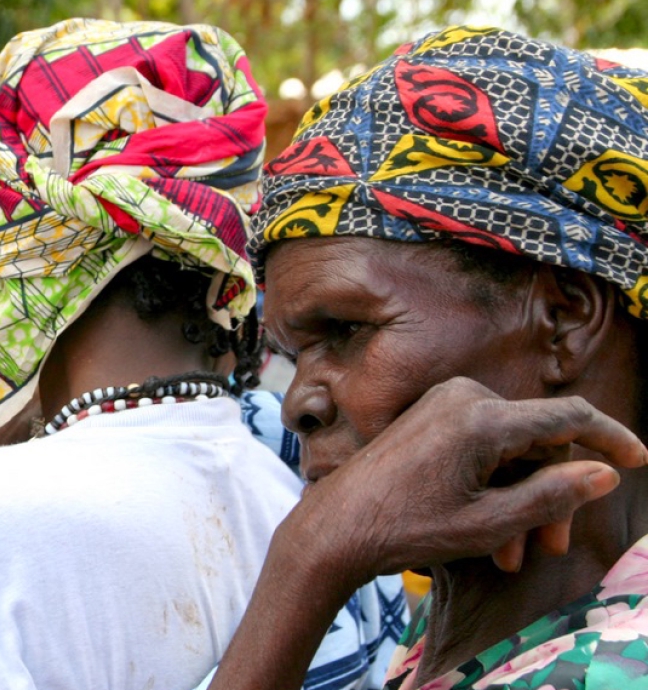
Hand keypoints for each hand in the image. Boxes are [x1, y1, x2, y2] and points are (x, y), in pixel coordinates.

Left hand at [292, 377, 647, 586]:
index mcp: (482, 418)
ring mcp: (442, 404)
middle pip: (538, 441)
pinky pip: (481, 446)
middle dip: (550, 497)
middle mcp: (463, 397)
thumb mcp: (489, 524)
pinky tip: (490, 535)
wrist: (335, 527)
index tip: (640, 459)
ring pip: (510, 450)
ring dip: (520, 499)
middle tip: (551, 547)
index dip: (610, 437)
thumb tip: (605, 472)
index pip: (568, 417)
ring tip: (511, 555)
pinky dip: (492, 486)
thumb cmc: (405, 528)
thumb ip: (553, 496)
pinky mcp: (428, 416)